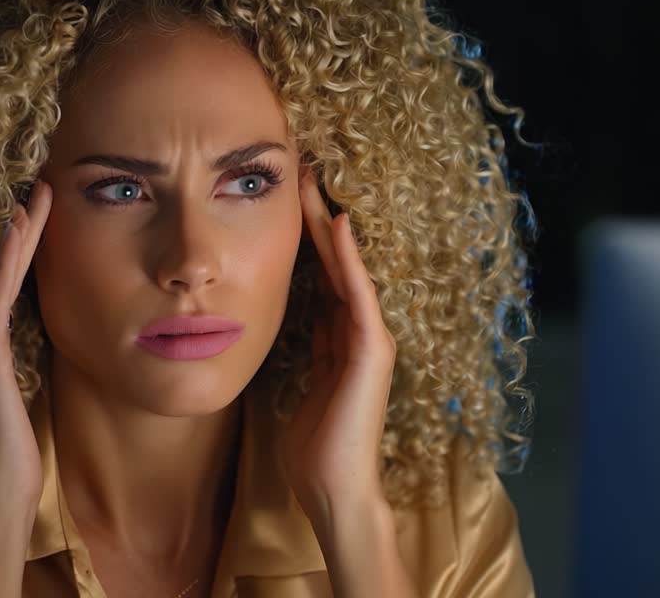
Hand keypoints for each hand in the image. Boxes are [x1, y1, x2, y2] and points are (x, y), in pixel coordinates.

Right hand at [0, 180, 52, 511]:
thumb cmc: (6, 458)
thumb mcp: (9, 401)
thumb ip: (9, 369)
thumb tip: (26, 347)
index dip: (7, 252)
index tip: (26, 218)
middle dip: (10, 230)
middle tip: (33, 188)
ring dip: (15, 232)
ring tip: (35, 194)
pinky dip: (8, 259)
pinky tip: (19, 227)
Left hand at [282, 168, 397, 524]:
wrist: (333, 488)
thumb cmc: (313, 445)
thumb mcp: (301, 381)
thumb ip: (305, 348)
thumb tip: (289, 317)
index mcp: (341, 336)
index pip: (323, 273)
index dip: (307, 235)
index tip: (288, 196)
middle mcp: (360, 330)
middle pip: (336, 262)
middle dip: (317, 217)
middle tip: (302, 170)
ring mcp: (370, 338)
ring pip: (348, 268)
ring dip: (330, 225)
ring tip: (314, 183)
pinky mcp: (371, 351)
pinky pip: (358, 294)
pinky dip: (348, 259)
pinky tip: (337, 225)